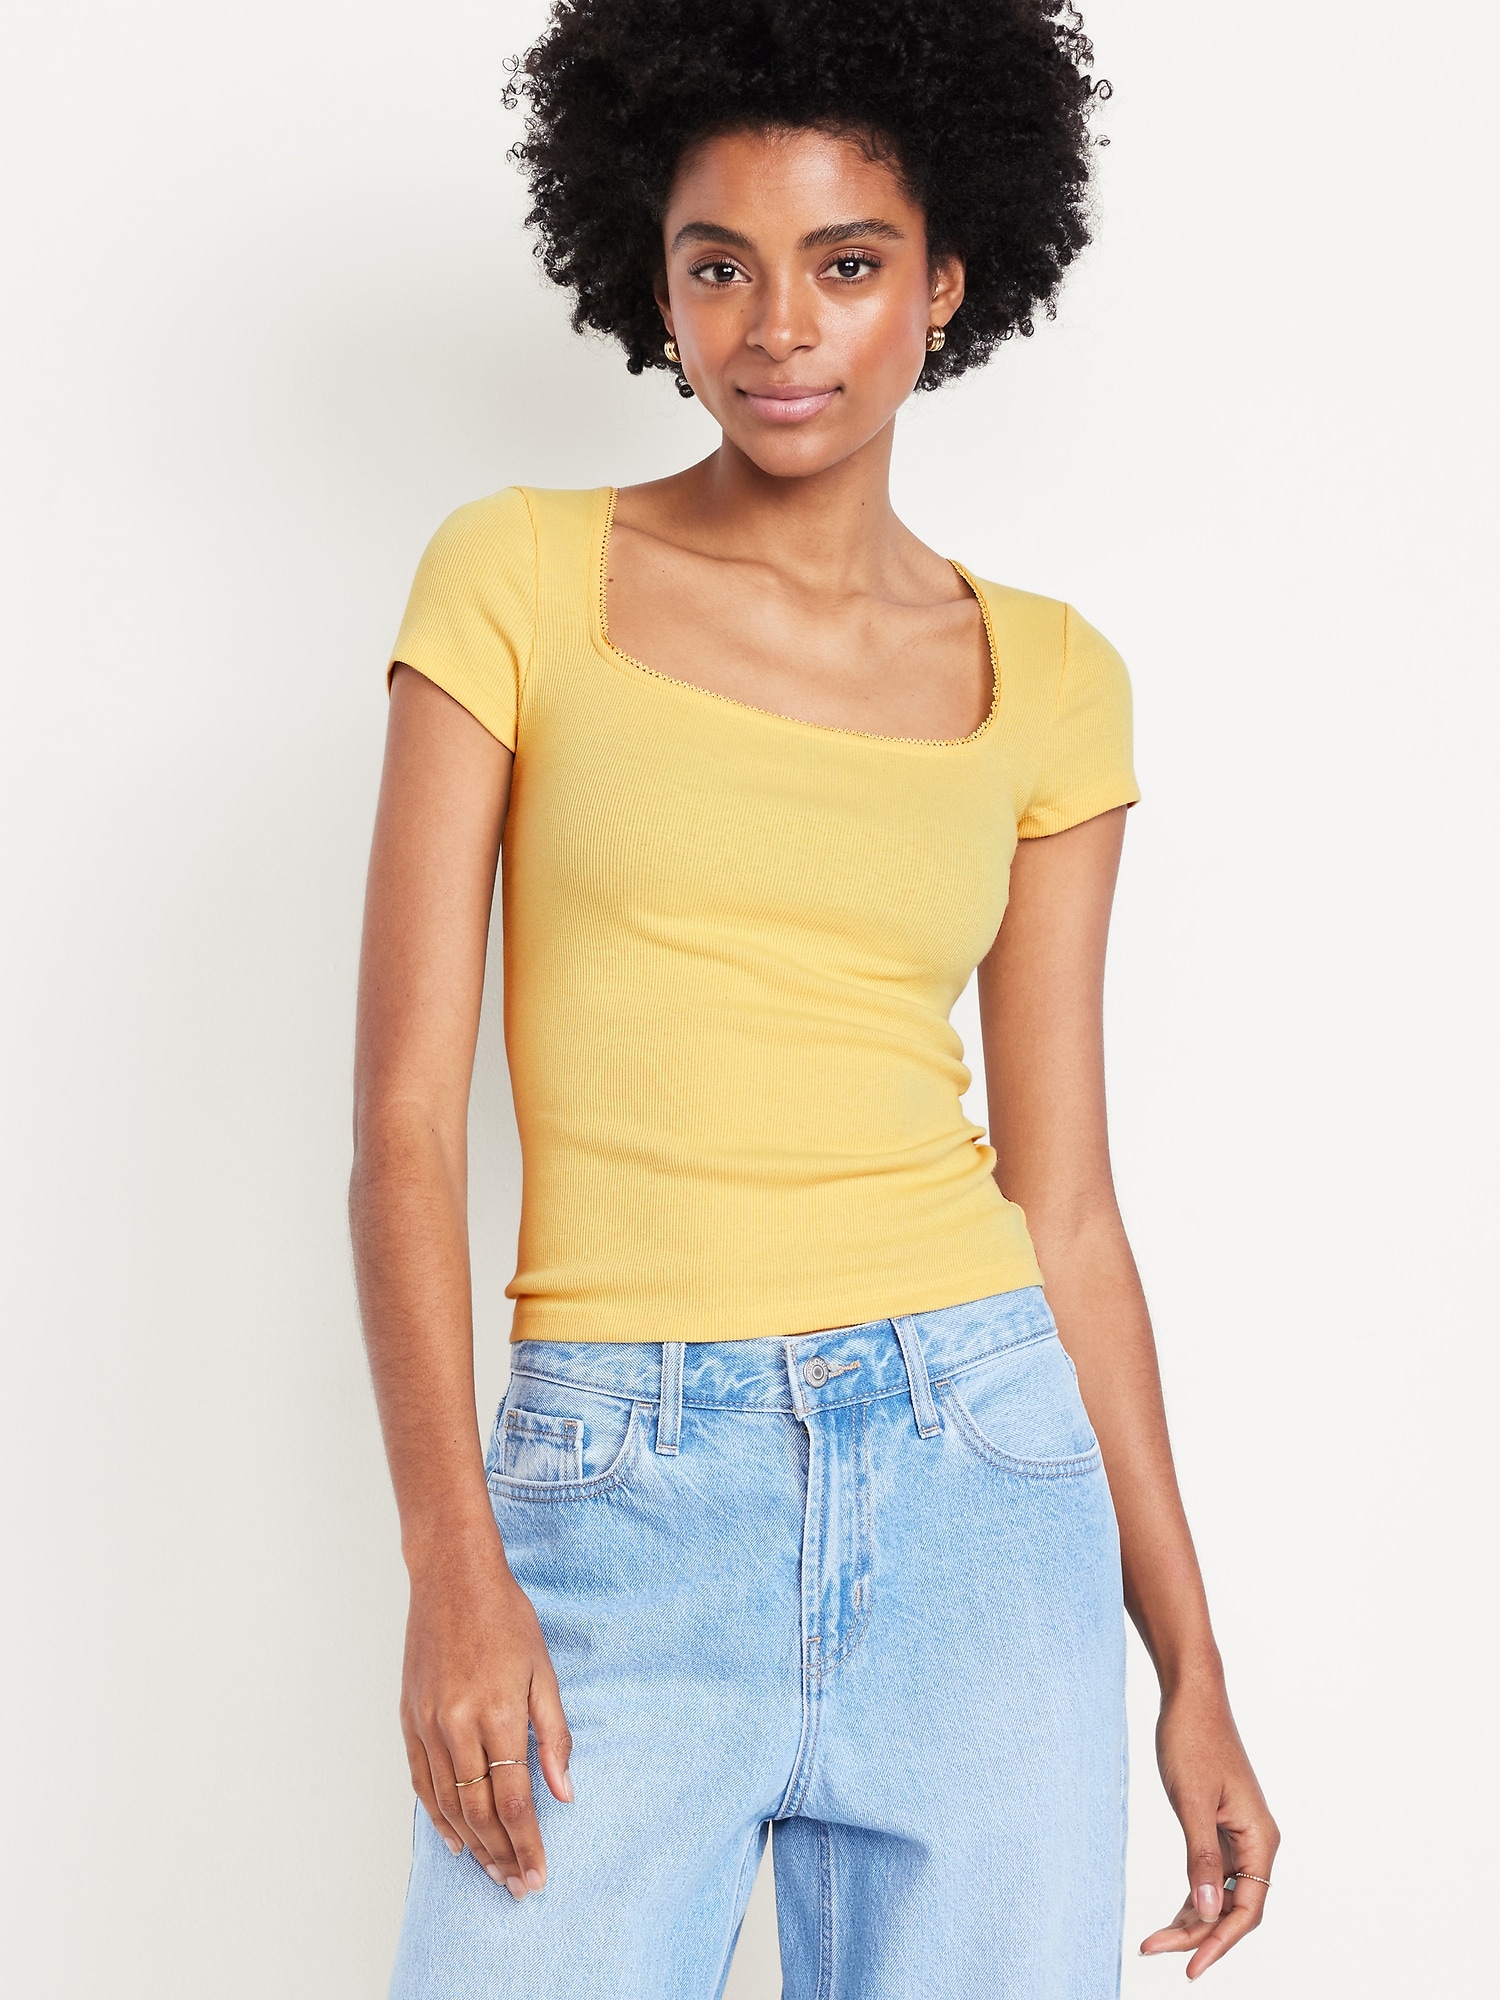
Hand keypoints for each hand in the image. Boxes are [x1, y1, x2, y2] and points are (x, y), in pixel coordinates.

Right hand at [401, 1529, 572, 1901]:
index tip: (538, 1875)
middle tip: (518, 1886)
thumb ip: (553, 1735)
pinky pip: (421, 1782)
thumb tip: (563, 1792)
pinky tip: (454, 1839)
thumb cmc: (505, 1617)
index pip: (513, 1799)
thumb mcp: (544, 1670)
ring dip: (472, 1845)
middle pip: (479, 1811)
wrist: (452, 1578)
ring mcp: (428, 1724)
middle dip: (501, 1855)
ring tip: (492, 1872)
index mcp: (497, 1713)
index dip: (527, 1843)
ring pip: (448, 1804)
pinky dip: (437, 1816)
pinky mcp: (409, 1719)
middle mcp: (457, 1725)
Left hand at [1140, 1678, 1278, 1978]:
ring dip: (1192, 1917)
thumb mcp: (1191, 1801)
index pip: (1246, 1909)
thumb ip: (1199, 1857)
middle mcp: (1256, 1840)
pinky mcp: (1220, 1824)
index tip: (1190, 1969)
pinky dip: (1193, 1893)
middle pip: (1233, 1907)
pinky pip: (1212, 1872)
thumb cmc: (1192, 1739)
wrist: (1190, 1695)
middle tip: (1153, 1949)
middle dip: (1197, 1934)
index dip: (1219, 1943)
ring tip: (1155, 1940)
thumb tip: (1205, 1910)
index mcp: (1259, 1837)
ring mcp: (1239, 1833)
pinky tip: (1173, 1914)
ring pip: (1222, 1893)